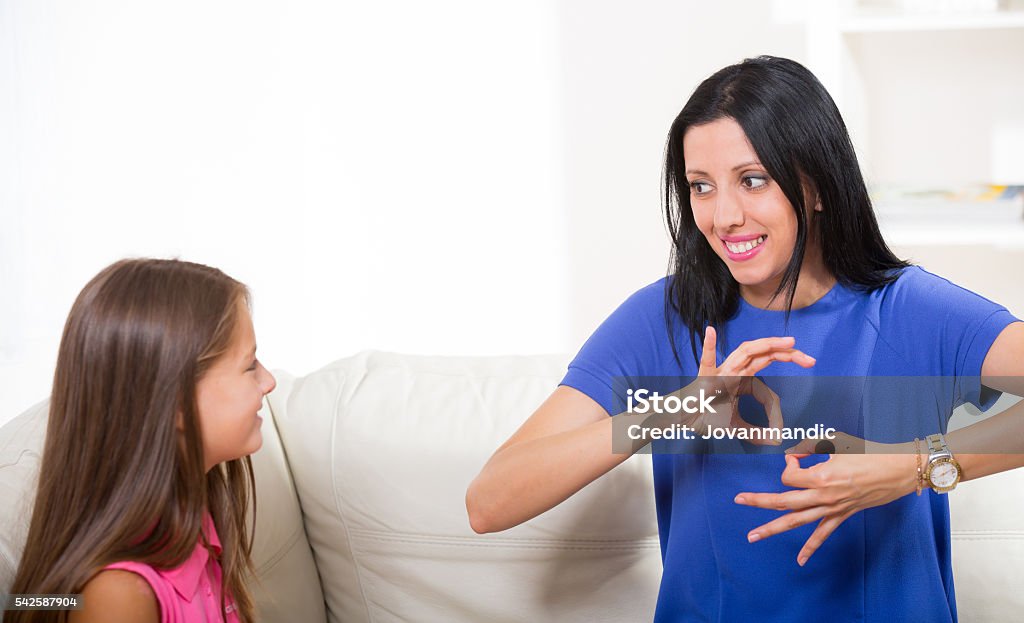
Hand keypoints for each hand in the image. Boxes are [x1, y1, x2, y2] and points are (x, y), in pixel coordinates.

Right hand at [686, 326, 815, 445]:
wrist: (686, 420)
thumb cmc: (706, 417)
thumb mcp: (736, 426)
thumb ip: (754, 432)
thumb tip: (773, 441)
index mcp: (741, 377)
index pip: (767, 370)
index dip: (783, 380)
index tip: (798, 387)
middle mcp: (733, 370)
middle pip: (763, 354)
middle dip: (787, 353)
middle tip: (810, 358)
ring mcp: (720, 372)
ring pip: (745, 352)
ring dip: (766, 344)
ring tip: (788, 342)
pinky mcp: (704, 378)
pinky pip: (705, 360)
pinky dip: (708, 346)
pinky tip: (711, 331)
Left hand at [733, 434, 918, 565]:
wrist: (898, 470)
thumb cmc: (869, 453)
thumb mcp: (837, 445)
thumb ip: (812, 450)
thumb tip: (794, 456)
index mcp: (822, 476)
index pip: (789, 476)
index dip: (788, 466)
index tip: (796, 458)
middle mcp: (824, 495)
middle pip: (783, 501)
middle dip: (759, 501)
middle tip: (738, 500)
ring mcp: (833, 508)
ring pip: (797, 520)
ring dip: (772, 529)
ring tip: (752, 536)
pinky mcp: (842, 515)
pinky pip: (823, 534)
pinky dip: (810, 547)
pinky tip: (800, 560)